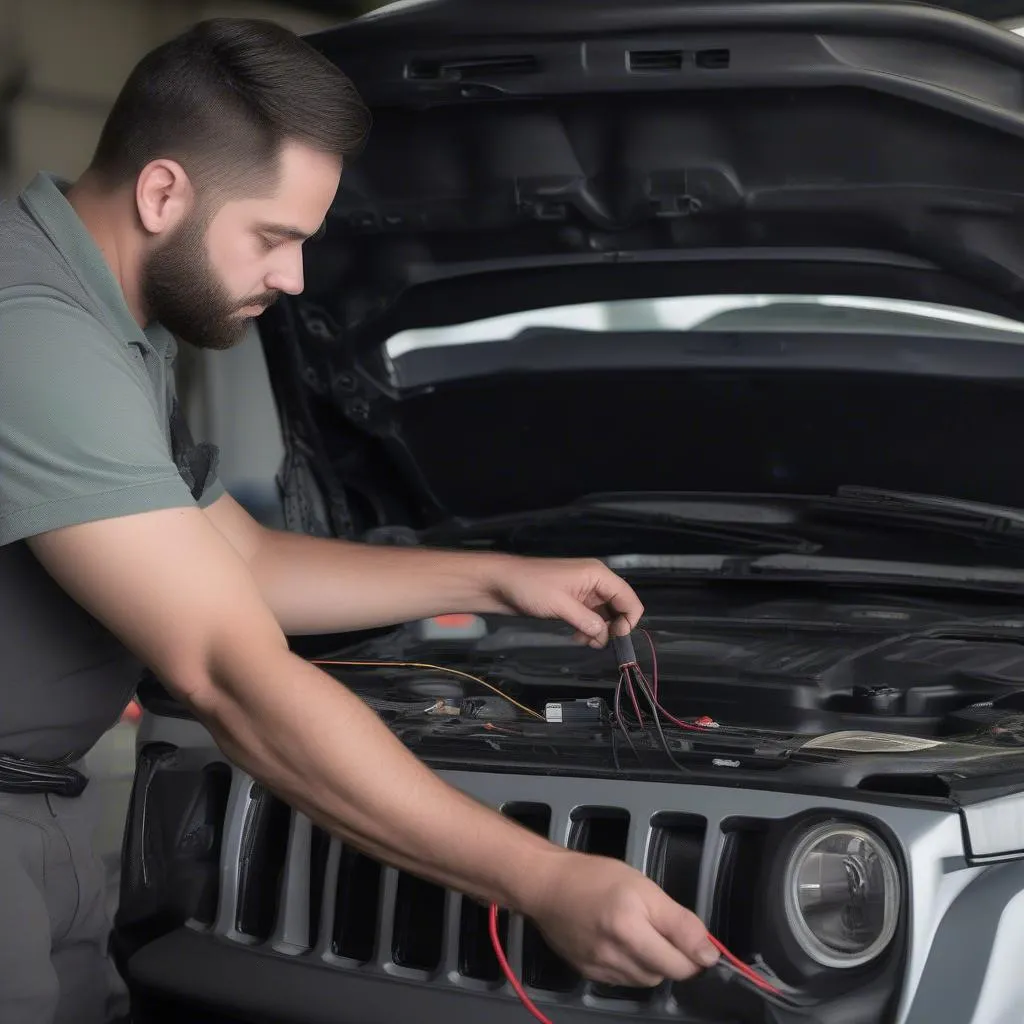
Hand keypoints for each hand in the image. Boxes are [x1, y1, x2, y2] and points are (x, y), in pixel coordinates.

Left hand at [486, 556, 643, 647]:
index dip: (628, 620)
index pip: (629, 598)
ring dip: (599, 632)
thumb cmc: (530, 587)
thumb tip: (606, 635)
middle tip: (597, 642)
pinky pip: (591, 618)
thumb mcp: (560, 605)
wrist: (501, 583)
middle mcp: (595, 582)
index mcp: (598, 574)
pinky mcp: (573, 602)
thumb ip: (587, 621)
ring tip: (584, 641)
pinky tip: (578, 637)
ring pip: (606, 616)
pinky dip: (589, 630)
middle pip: (619, 608)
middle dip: (613, 628)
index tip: (616, 638)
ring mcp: (584, 592)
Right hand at [523, 851, 719, 985]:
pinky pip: (624, 980)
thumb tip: (709, 954)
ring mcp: (600, 969)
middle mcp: (616, 954)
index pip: (682, 963)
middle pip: (665, 974)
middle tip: (664, 930)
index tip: (695, 940)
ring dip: (653, 963)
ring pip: (646, 980)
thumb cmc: (595, 876)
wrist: (545, 885)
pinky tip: (622, 944)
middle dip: (675, 958)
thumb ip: (679, 922)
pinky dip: (632, 967)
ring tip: (641, 934)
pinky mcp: (588, 975)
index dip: (695, 953)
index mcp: (631, 928)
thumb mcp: (644, 886)